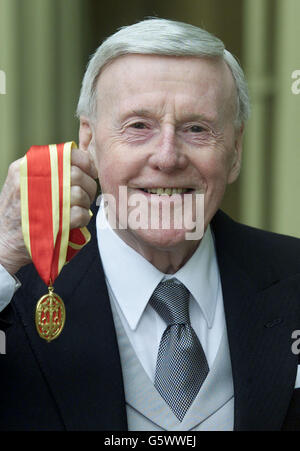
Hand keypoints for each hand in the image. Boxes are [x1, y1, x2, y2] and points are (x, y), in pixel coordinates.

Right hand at [0, 148, 97, 274]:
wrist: (2, 240)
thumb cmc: (18, 212)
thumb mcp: (24, 182)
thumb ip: (47, 171)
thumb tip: (83, 165)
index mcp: (27, 166)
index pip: (67, 154)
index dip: (85, 163)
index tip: (91, 172)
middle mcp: (33, 180)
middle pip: (76, 174)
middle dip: (88, 186)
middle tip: (88, 195)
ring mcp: (41, 201)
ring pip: (79, 194)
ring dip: (85, 203)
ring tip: (80, 209)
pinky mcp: (51, 222)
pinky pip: (79, 214)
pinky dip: (84, 218)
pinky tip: (78, 221)